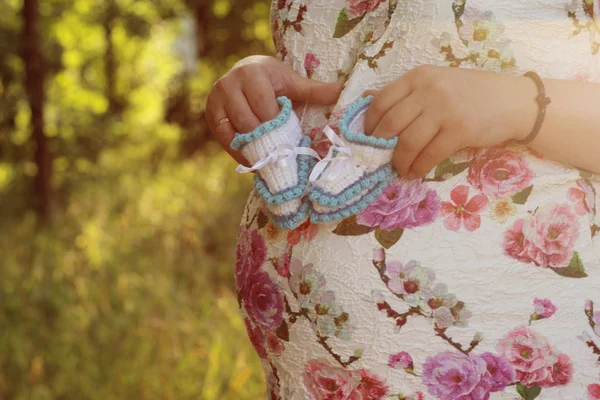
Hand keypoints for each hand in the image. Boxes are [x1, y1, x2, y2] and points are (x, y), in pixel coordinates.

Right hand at [205, 55, 343, 165]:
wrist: (242, 72)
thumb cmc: (272, 79)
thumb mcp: (292, 82)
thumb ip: (314, 90)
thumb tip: (342, 91)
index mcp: (251, 73)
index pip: (264, 106)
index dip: (277, 122)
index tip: (288, 134)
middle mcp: (228, 84)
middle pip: (249, 121)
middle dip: (267, 137)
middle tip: (281, 151)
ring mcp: (216, 100)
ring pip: (237, 132)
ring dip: (254, 146)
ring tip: (271, 158)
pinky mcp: (211, 116)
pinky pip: (226, 140)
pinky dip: (241, 152)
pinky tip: (255, 161)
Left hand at [363, 65, 536, 177]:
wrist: (514, 101)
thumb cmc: (472, 94)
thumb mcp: (437, 82)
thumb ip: (410, 94)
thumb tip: (373, 112)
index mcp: (419, 76)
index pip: (381, 100)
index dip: (369, 124)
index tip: (367, 138)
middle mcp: (428, 90)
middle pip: (390, 124)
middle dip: (380, 147)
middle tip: (379, 158)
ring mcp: (444, 110)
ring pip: (407, 142)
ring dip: (398, 162)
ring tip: (398, 170)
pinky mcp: (458, 130)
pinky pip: (428, 155)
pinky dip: (418, 168)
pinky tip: (415, 173)